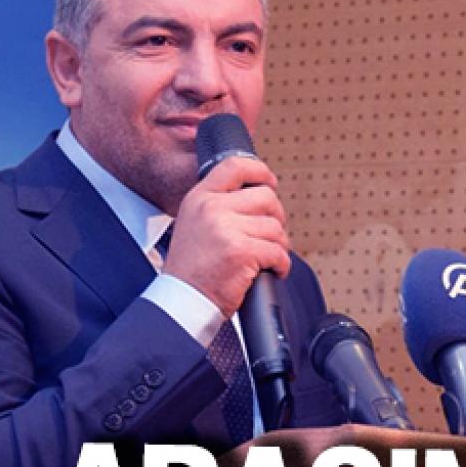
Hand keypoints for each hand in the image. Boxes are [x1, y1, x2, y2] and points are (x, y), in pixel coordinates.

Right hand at [163, 154, 291, 317]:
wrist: (183, 300)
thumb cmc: (193, 269)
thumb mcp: (194, 224)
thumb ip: (219, 206)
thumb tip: (259, 195)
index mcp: (199, 198)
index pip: (235, 166)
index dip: (260, 171)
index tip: (270, 182)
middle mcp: (211, 209)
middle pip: (266, 197)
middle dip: (276, 218)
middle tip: (270, 235)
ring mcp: (227, 229)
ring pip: (275, 228)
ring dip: (278, 246)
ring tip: (266, 258)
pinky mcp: (242, 252)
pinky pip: (279, 252)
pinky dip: (281, 265)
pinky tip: (271, 271)